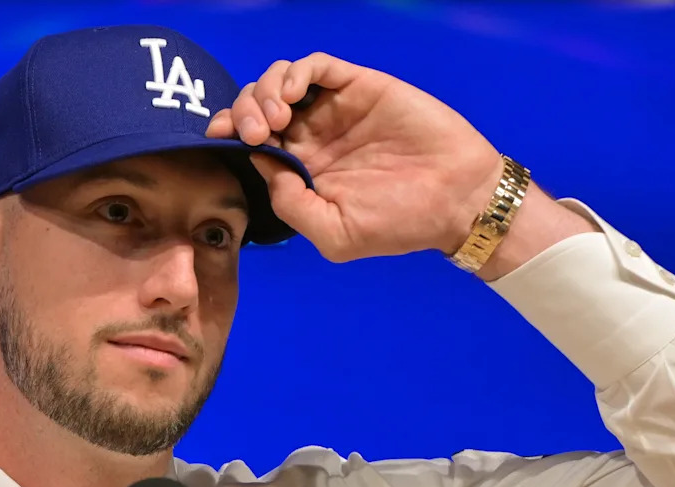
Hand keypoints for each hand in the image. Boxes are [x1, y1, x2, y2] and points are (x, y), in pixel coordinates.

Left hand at [207, 53, 502, 262]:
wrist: (456, 199)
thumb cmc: (399, 224)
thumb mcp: (333, 233)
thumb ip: (290, 203)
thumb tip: (259, 164)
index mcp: (302, 171)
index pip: (251, 143)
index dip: (229, 134)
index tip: (218, 138)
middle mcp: (312, 136)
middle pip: (256, 107)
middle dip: (242, 112)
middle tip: (255, 133)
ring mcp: (334, 109)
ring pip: (278, 81)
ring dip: (262, 93)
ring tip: (275, 120)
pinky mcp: (358, 87)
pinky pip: (315, 66)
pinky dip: (294, 73)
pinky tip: (291, 97)